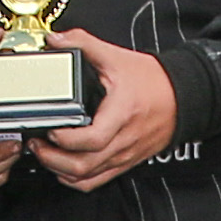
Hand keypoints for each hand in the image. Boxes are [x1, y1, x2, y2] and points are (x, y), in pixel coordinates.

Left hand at [28, 29, 176, 191]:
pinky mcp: (124, 162)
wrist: (183, 97)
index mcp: (121, 114)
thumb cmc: (154, 81)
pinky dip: (76, 179)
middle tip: (37, 144)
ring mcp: (123, 155)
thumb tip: (56, 39)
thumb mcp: (117, 57)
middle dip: (53, 159)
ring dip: (60, 170)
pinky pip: (97, 181)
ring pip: (87, 177)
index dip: (66, 140)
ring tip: (45, 154)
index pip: (93, 139)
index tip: (51, 128)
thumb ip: (84, 44)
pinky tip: (63, 168)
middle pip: (84, 165)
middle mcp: (123, 140)